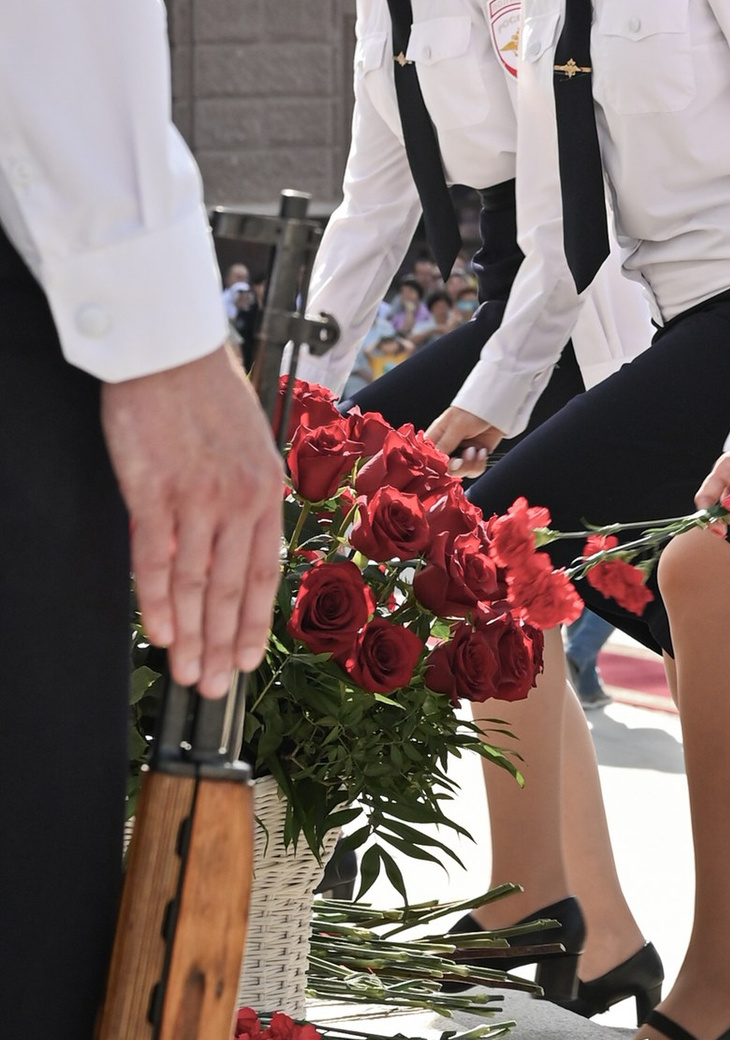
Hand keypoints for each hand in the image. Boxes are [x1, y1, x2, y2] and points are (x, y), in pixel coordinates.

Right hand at [100, 343, 284, 694]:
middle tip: (217, 688)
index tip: (248, 660)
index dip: (254, 623)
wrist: (172, 352)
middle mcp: (238, 502)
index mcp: (266, 491)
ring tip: (189, 674)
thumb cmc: (207, 393)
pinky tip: (161, 634)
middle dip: (223, 646)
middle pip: (231, 591)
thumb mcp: (249, 445)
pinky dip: (159, 602)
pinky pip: (156, 560)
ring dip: (192, 637)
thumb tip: (238, 539)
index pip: (263, 574)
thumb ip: (245, 495)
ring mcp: (197, 500)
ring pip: (196, 585)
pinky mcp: (153, 493)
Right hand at [428, 403, 503, 475]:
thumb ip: (445, 445)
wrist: (497, 406)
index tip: (444, 466)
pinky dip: (479, 463)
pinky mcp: (475, 456)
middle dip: (456, 467)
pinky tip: (482, 452)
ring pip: (461, 472)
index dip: (435, 466)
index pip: (428, 457)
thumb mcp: (456, 426)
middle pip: (444, 469)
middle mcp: (447, 446)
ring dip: (469, 464)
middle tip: (461, 461)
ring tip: (475, 451)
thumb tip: (436, 460)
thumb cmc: (473, 409)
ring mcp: (462, 452)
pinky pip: (474, 469)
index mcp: (437, 437)